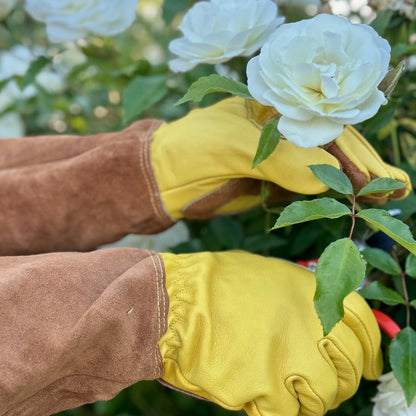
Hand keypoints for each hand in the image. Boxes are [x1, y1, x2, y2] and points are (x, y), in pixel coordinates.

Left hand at [151, 97, 410, 218]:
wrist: (161, 177)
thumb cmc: (188, 150)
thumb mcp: (230, 146)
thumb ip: (277, 157)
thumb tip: (325, 179)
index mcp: (272, 110)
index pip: (323, 126)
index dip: (352, 152)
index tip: (377, 176)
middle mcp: (279, 130)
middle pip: (330, 146)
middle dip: (361, 168)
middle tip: (393, 187)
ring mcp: (275, 156)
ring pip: (322, 166)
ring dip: (352, 181)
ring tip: (382, 195)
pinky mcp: (269, 179)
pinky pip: (304, 185)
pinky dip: (326, 193)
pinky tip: (347, 199)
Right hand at [159, 251, 382, 415]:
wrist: (177, 302)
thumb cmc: (216, 285)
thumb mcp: (266, 274)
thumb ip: (301, 296)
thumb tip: (324, 319)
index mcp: (311, 292)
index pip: (363, 324)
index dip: (371, 347)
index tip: (370, 364)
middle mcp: (309, 323)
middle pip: (349, 365)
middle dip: (341, 378)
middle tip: (325, 381)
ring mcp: (290, 358)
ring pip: (323, 396)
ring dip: (307, 396)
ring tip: (284, 385)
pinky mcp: (266, 388)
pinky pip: (287, 412)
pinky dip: (276, 407)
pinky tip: (259, 393)